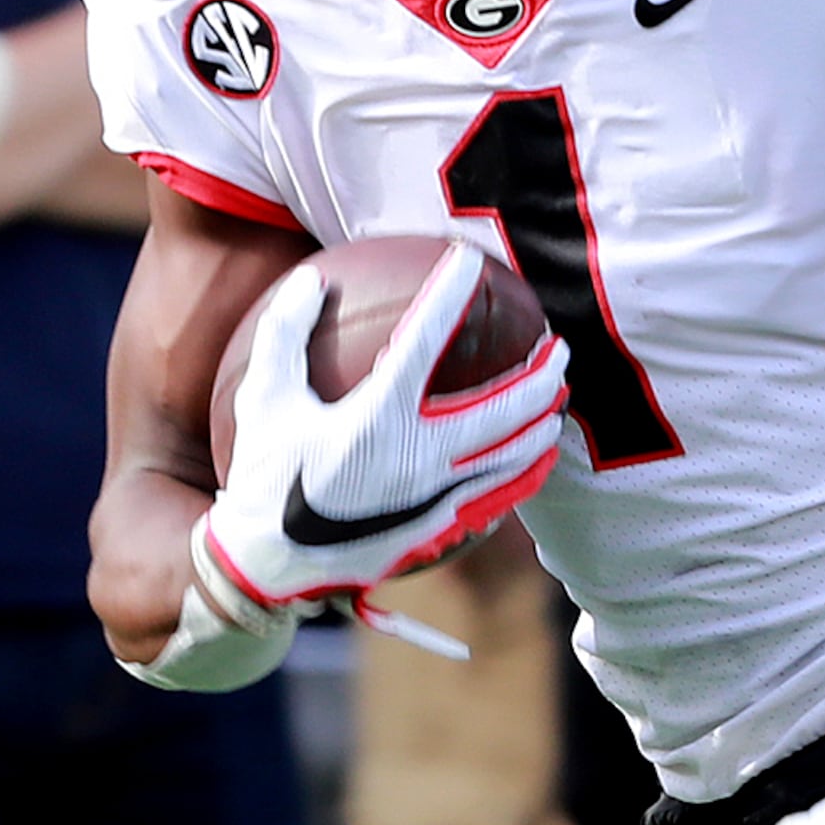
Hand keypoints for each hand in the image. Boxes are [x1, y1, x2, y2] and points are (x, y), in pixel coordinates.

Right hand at [194, 243, 568, 616]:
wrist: (272, 564)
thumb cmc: (265, 474)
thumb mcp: (263, 398)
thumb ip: (285, 333)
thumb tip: (315, 278)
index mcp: (375, 418)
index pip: (426, 340)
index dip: (449, 293)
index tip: (470, 261)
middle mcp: (417, 456)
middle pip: (502, 407)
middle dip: (539, 373)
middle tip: (558, 346)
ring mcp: (437, 497)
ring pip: (512, 454)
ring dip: (542, 419)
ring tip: (560, 396)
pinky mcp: (442, 527)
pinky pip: (500, 497)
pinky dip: (528, 473)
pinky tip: (542, 457)